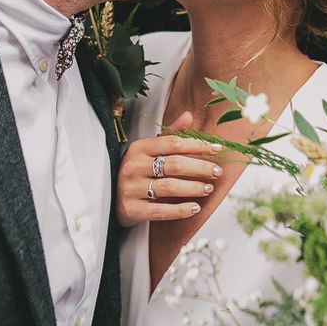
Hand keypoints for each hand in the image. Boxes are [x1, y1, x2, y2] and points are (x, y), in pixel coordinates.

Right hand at [117, 111, 224, 227]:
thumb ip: (169, 134)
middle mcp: (133, 166)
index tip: (216, 149)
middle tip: (217, 172)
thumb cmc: (135, 171)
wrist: (109, 198)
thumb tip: (189, 115)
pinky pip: (161, 210)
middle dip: (200, 168)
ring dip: (194, 188)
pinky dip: (181, 210)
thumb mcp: (148, 150)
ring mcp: (131, 188)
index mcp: (139, 148)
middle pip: (175, 165)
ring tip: (209, 188)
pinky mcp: (132, 210)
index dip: (197, 145)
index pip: (173, 143)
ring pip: (170, 187)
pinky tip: (195, 208)